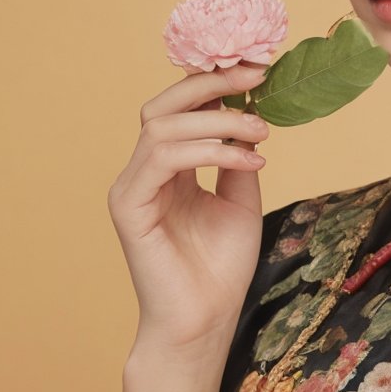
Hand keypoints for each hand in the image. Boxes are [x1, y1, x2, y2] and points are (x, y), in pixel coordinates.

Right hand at [108, 61, 272, 352]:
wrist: (205, 321)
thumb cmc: (220, 269)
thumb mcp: (241, 201)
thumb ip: (237, 158)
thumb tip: (251, 118)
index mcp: (168, 168)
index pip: (180, 108)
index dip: (215, 83)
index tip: (260, 70)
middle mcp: (144, 172)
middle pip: (163, 105)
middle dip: (211, 85)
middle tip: (257, 77)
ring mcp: (132, 188)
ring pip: (162, 127)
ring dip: (218, 121)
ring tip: (261, 132)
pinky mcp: (128, 208)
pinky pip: (162, 159)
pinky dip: (208, 151)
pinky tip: (246, 159)